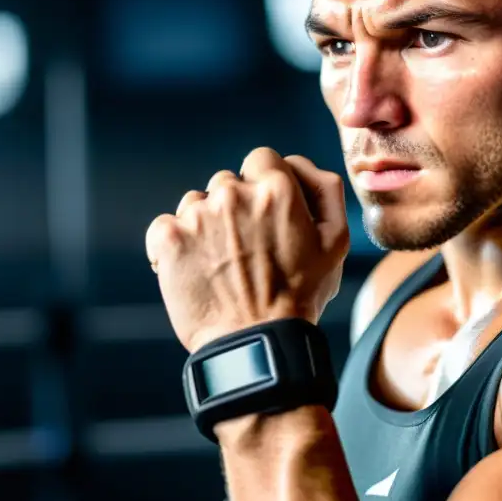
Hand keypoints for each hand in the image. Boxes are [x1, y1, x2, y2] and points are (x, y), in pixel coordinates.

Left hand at [145, 147, 349, 352]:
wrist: (255, 342)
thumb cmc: (300, 296)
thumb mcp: (336, 242)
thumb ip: (325, 190)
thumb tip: (300, 164)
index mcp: (277, 189)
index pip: (262, 158)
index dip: (264, 185)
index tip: (265, 215)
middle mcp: (234, 193)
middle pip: (228, 181)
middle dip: (236, 208)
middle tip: (247, 249)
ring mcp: (198, 214)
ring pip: (196, 203)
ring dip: (206, 225)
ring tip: (221, 263)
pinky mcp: (168, 238)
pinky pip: (166, 225)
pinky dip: (175, 244)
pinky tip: (194, 268)